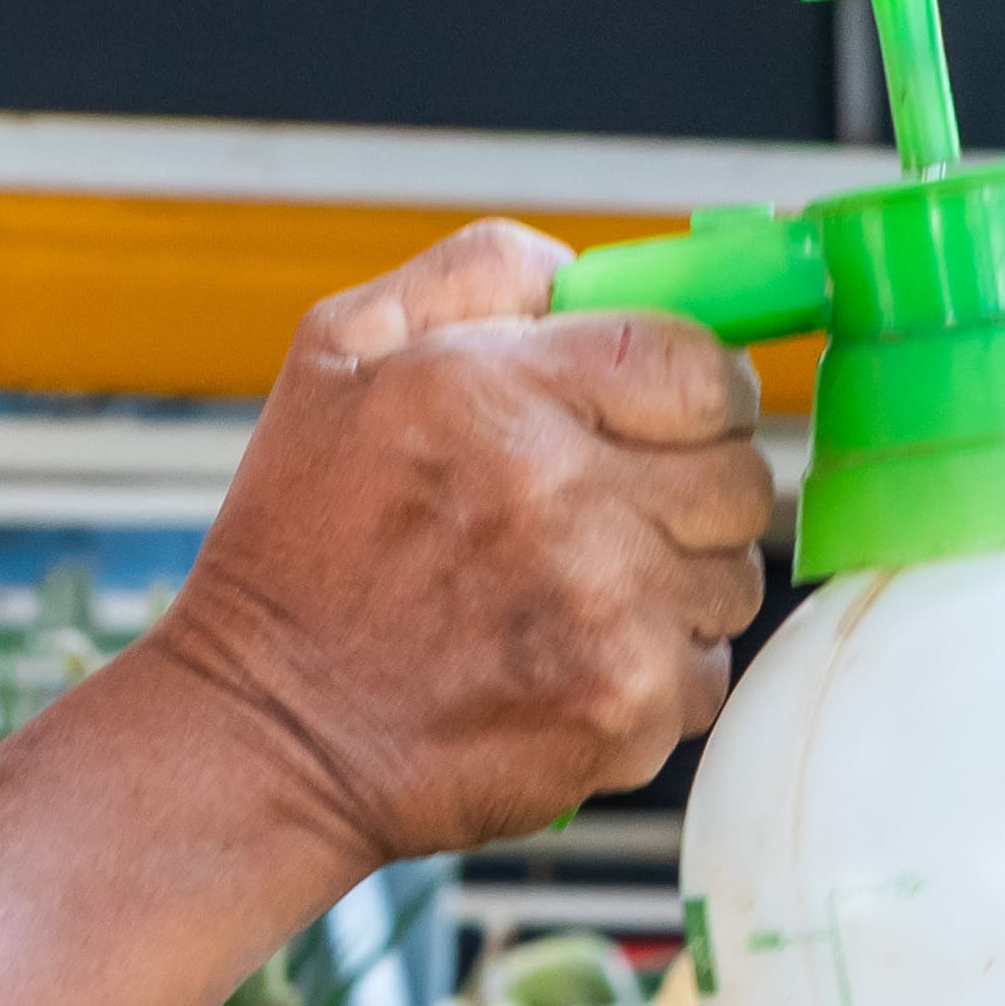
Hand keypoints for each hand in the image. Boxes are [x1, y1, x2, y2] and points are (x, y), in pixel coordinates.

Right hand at [124, 221, 775, 868]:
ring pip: (731, 578)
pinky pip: (705, 673)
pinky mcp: (622, 707)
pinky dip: (652, 677)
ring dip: (675, 587)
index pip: (700, 364)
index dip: (698, 391)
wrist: (264, 736)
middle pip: (740, 476)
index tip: (670, 418)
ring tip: (577, 598)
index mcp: (497, 390)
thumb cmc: (298, 553)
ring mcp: (604, 609)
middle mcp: (560, 493)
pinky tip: (566, 667)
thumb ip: (474, 275)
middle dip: (692, 491)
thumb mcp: (336, 355)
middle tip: (614, 515)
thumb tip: (584, 269)